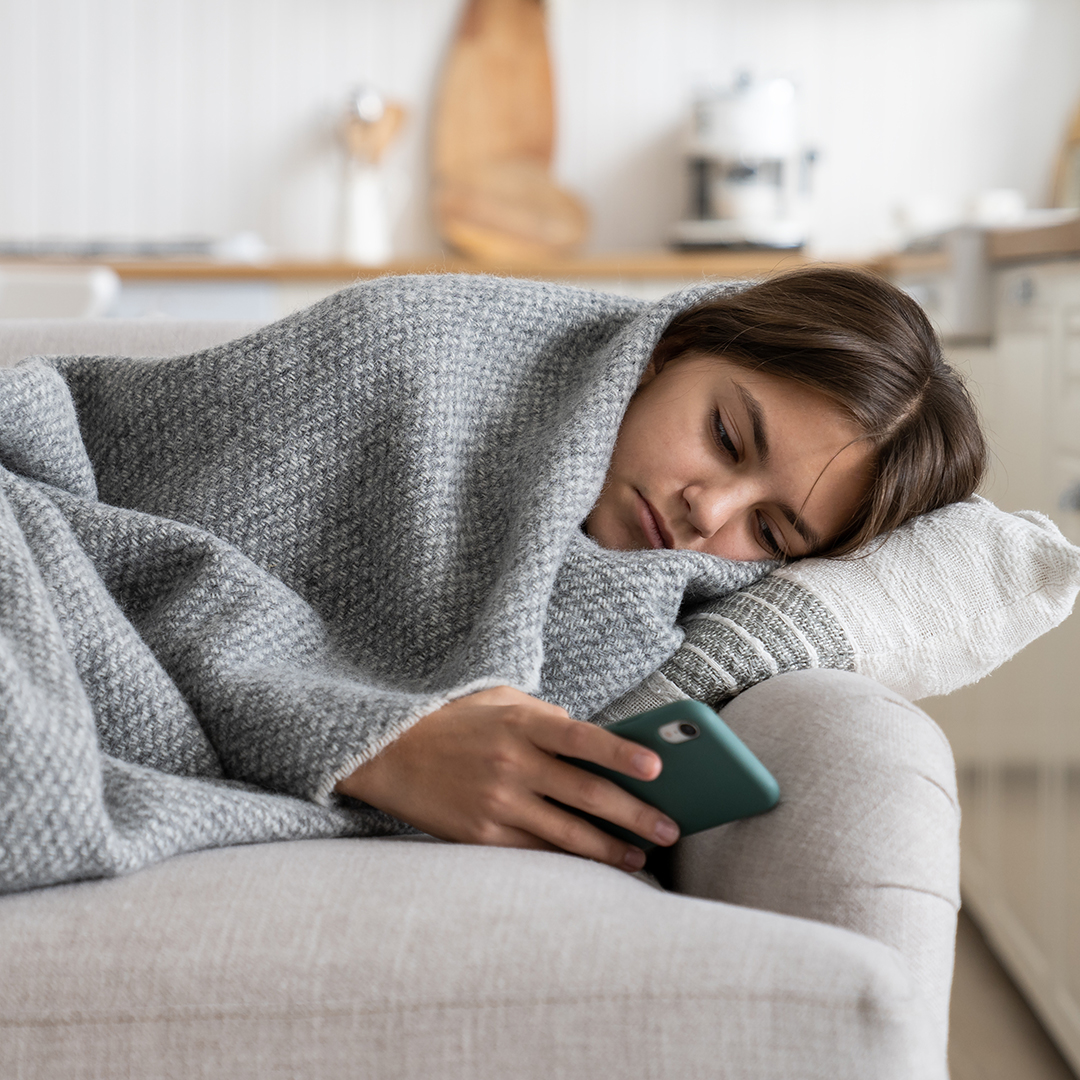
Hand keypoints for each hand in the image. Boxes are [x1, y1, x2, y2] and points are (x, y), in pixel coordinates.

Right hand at [335, 686, 679, 871]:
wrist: (387, 753)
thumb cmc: (452, 720)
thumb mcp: (499, 699)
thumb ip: (547, 715)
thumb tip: (595, 741)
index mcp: (521, 722)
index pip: (582, 738)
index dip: (622, 753)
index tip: (658, 768)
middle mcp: (512, 763)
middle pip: (586, 793)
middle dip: (635, 815)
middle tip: (670, 827)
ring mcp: (497, 803)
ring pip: (567, 833)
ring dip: (610, 848)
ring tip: (640, 856)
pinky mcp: (481, 836)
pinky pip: (536, 853)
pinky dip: (569, 861)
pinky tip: (593, 866)